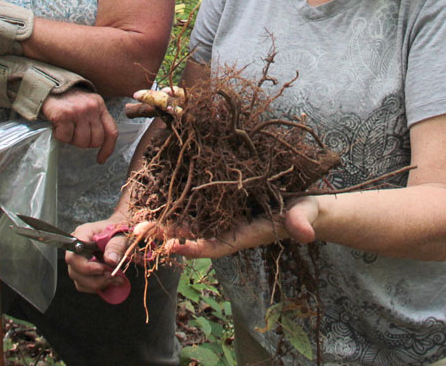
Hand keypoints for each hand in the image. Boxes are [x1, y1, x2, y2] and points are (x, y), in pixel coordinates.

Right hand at [43, 88, 117, 163]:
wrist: (47, 86)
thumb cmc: (67, 100)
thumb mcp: (87, 105)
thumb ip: (94, 120)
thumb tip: (98, 143)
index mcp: (100, 106)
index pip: (111, 131)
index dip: (108, 148)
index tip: (101, 159)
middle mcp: (92, 107)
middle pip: (96, 140)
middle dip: (84, 143)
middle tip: (74, 135)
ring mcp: (79, 111)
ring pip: (82, 141)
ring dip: (71, 140)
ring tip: (65, 128)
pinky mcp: (64, 115)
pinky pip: (65, 137)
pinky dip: (59, 136)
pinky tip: (57, 126)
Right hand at [66, 215, 131, 296]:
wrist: (120, 234)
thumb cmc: (119, 231)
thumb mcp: (121, 235)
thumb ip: (116, 246)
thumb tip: (111, 260)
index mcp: (82, 235)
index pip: (73, 256)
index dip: (86, 267)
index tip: (104, 269)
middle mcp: (76, 249)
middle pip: (74, 271)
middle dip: (96, 278)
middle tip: (114, 276)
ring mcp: (78, 262)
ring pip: (79, 281)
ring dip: (99, 284)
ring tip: (117, 279)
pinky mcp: (83, 272)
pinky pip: (84, 285)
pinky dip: (99, 286)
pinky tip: (112, 281)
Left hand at [155, 196, 321, 258]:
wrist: (306, 206)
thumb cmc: (306, 211)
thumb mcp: (306, 214)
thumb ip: (302, 223)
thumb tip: (305, 233)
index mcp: (246, 235)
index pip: (217, 245)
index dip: (194, 248)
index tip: (171, 247)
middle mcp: (230, 228)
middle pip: (195, 235)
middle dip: (167, 235)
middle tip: (138, 232)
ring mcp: (225, 216)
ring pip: (191, 221)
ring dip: (167, 221)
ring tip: (139, 220)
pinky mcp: (223, 202)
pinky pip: (198, 205)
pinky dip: (179, 204)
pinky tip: (158, 198)